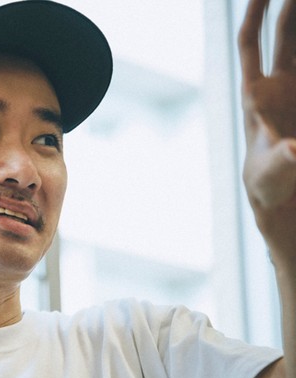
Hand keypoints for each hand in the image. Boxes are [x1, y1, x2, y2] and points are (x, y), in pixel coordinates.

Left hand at [239, 0, 295, 255]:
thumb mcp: (274, 171)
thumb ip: (285, 159)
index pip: (251, 44)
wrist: (283, 195)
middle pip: (286, 34)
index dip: (254, 13)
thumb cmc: (269, 182)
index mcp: (257, 93)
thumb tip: (295, 151)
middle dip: (292, 7)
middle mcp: (278, 84)